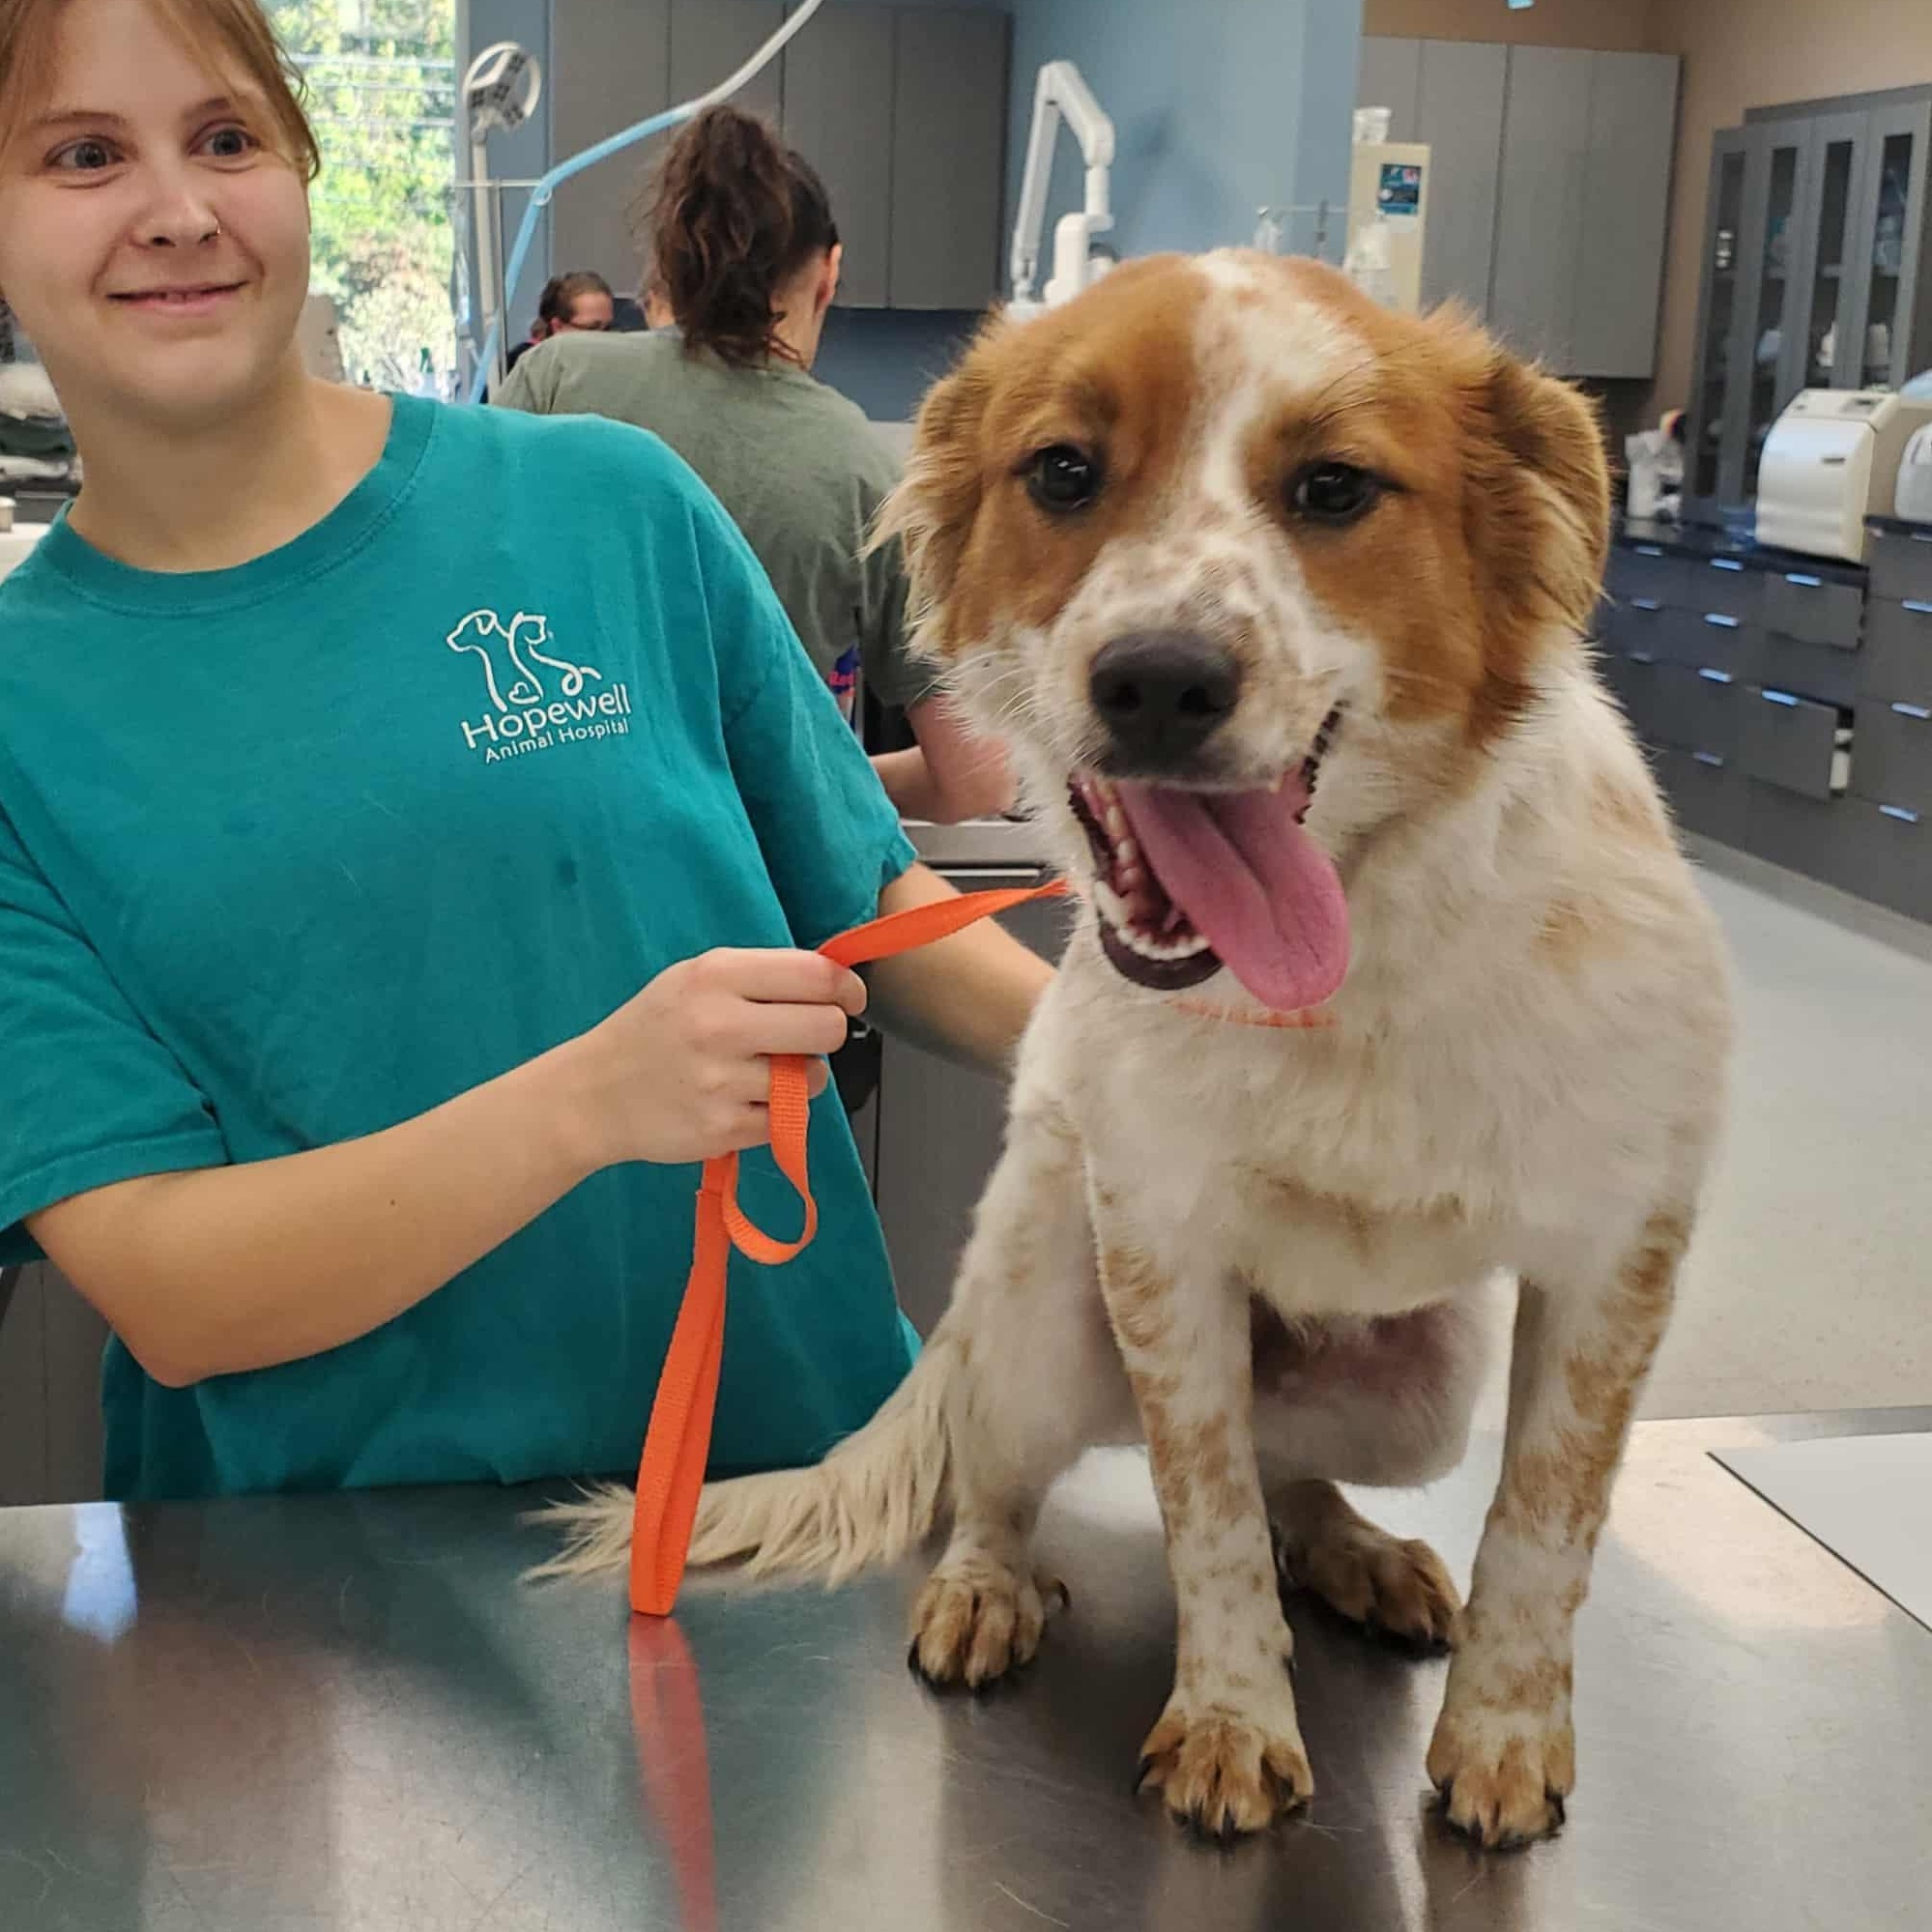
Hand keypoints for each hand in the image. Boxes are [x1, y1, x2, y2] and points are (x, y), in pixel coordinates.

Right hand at [560, 950, 866, 1168]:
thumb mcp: (694, 979)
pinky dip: (773, 1112)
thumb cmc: (656, 1028)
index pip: (815, 976)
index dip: (846, 989)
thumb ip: (761, 977)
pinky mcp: (723, 1129)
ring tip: (757, 1072)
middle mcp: (719, 1025)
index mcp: (715, 976)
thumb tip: (837, 984)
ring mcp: (721, 1082)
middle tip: (806, 1038)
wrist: (594, 1094)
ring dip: (798, 1078)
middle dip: (827, 1033)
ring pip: (813, 1079)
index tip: (850, 998)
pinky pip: (786, 1119)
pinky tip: (738, 1101)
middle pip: (826, 1028)